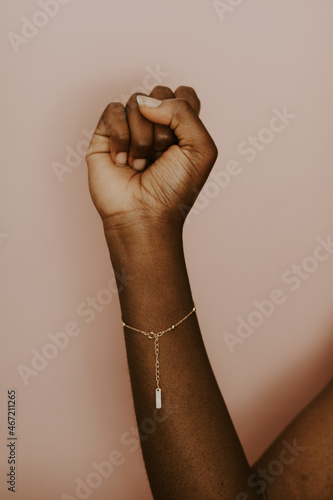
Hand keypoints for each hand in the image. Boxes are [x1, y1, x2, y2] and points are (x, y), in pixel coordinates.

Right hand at [86, 86, 217, 235]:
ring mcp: (130, 129)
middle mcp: (156, 125)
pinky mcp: (105, 135)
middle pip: (160, 94)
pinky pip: (112, 111)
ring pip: (136, 102)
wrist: (144, 214)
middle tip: (161, 155)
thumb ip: (185, 111)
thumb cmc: (174, 190)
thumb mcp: (200, 149)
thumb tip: (147, 103)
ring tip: (141, 164)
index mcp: (182, 128)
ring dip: (142, 138)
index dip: (182, 108)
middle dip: (163, 127)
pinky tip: (122, 161)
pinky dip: (120, 137)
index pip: (183, 94)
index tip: (180, 139)